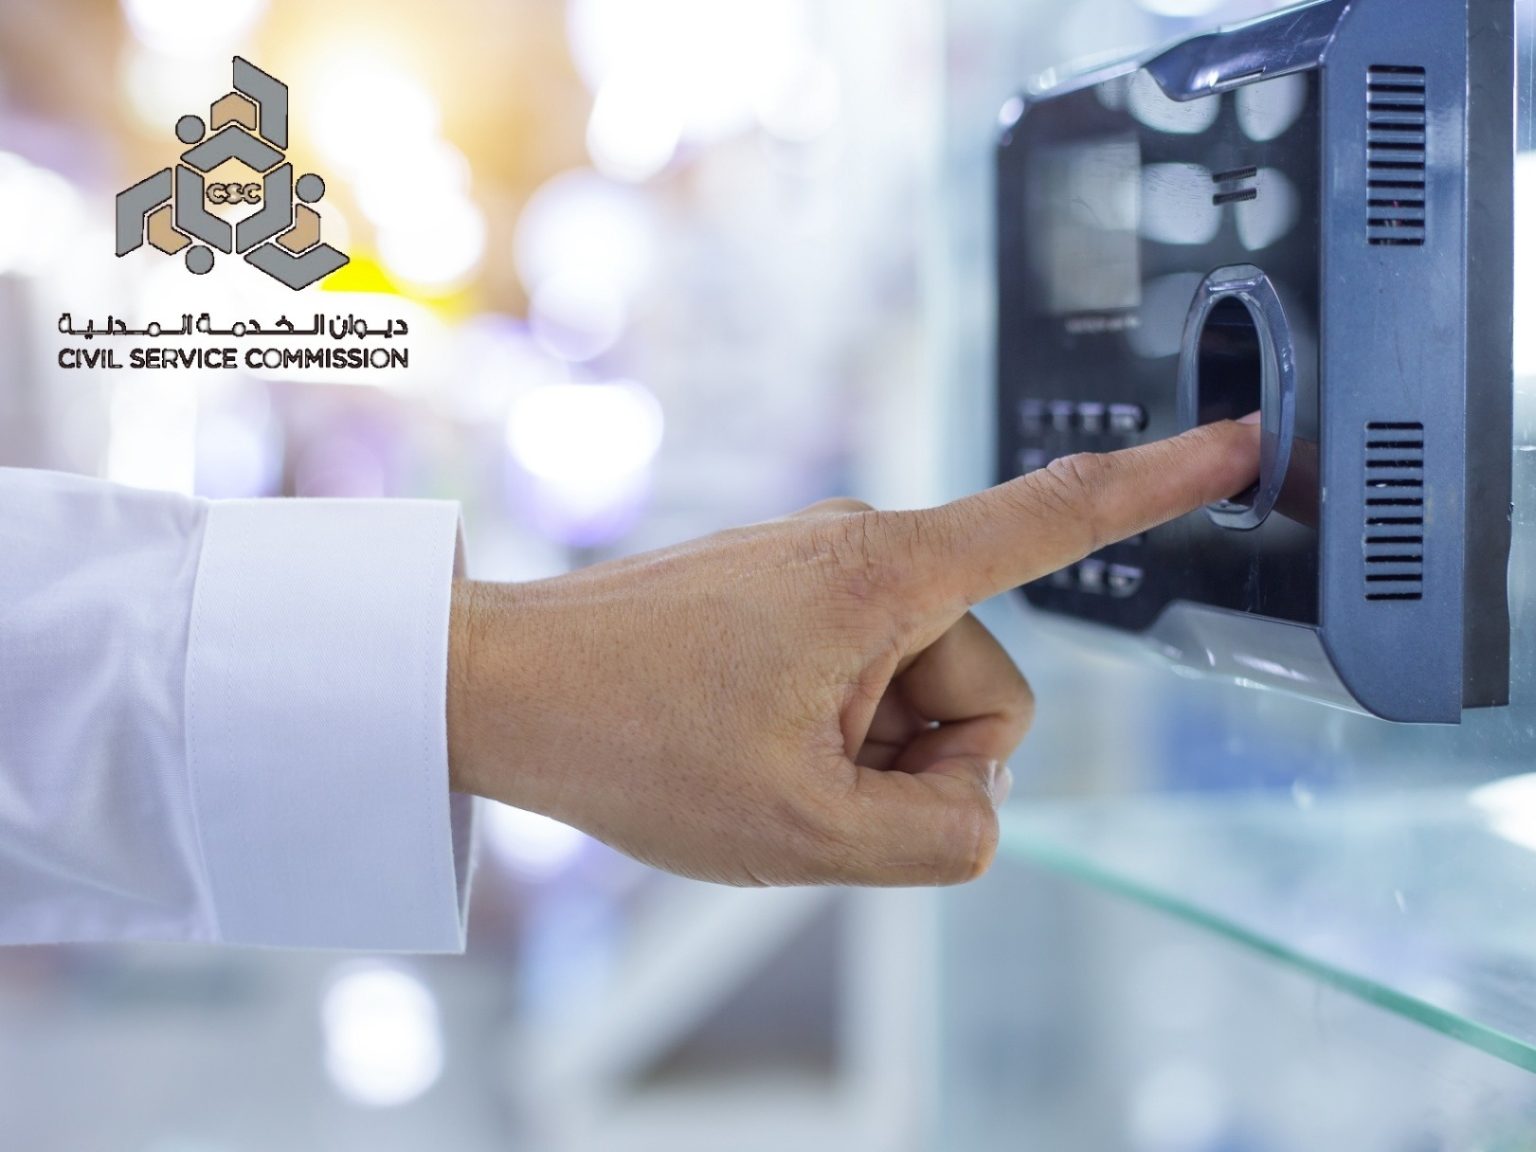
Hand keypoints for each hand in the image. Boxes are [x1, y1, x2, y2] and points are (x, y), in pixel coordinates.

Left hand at [447, 421, 1258, 887]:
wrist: (502, 685)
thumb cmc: (632, 742)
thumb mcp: (803, 831)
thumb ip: (942, 836)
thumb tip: (981, 809)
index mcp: (885, 575)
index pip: (1056, 518)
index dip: (1162, 486)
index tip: (1245, 440)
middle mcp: (864, 548)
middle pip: (984, 688)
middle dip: (921, 759)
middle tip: (808, 779)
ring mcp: (822, 570)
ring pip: (922, 695)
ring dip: (866, 753)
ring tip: (763, 760)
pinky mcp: (790, 594)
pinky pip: (864, 677)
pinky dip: (831, 731)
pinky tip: (747, 742)